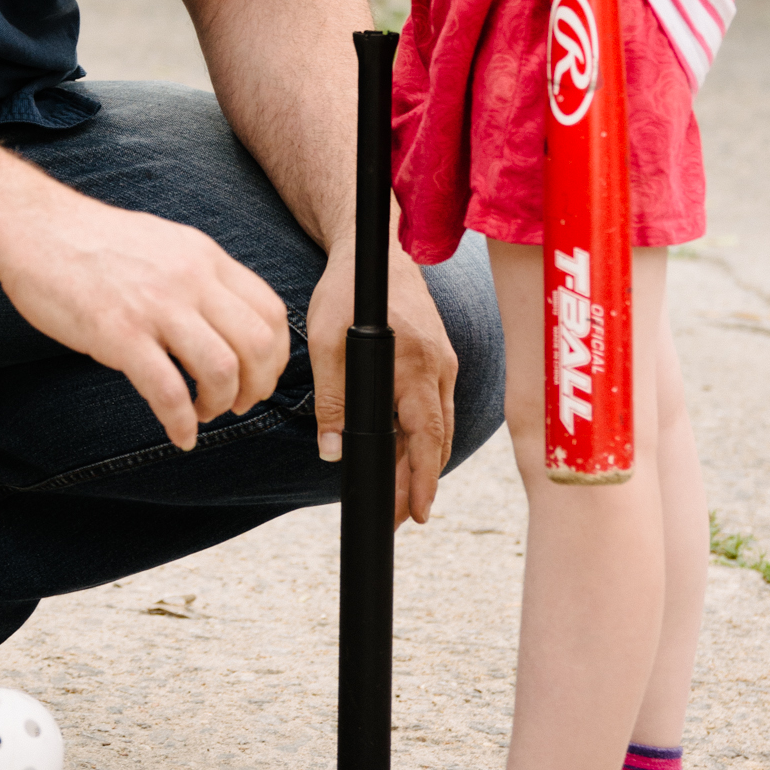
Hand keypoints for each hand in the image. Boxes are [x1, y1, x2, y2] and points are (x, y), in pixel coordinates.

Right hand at [0, 196, 290, 451]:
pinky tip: (179, 435)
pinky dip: (182, 423)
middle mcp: (190, 279)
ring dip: (221, 405)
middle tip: (237, 404)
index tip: (259, 377)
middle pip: (257, 345)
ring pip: (222, 370)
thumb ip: (200, 277)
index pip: (271, 311)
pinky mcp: (118, 334)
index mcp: (205, 257)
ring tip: (204, 414)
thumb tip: (229, 318)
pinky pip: (168, 391)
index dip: (276, 356)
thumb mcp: (166, 245)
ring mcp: (155, 306)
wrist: (35, 228)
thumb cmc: (96, 243)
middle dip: (257, 387)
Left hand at [305, 240, 457, 524]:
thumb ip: (331, 399)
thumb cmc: (347, 291)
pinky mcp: (437, 359)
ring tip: (393, 496)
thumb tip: (332, 452)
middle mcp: (439, 367)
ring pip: (436, 426)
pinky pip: (433, 408)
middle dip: (417, 483)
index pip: (427, 437)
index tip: (417, 513)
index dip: (422, 480)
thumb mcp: (326, 344)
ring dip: (418, 462)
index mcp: (416, 365)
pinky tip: (397, 453)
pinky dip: (419, 435)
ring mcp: (442, 363)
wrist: (373, 251)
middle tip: (396, 518)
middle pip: (435, 441)